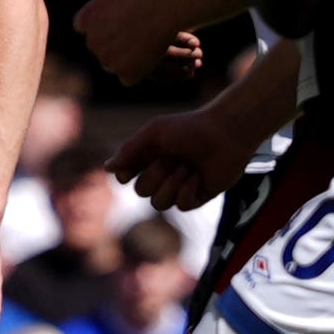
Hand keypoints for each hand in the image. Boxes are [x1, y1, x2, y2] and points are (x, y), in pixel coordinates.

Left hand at [75, 0, 201, 84]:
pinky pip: (130, 77)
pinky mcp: (127, 76)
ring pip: (114, 62)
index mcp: (86, 20)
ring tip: (142, 46)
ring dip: (124, 57)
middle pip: (100, 46)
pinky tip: (150, 60)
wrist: (163, 4)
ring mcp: (109, 62)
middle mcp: (93, 43)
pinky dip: (139, 71)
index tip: (112, 18)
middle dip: (112, 41)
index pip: (85, 25)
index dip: (99, 22)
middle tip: (131, 34)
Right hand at [109, 107, 254, 211]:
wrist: (226, 134)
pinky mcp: (196, 197)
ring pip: (159, 204)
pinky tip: (198, 177)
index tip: (132, 168)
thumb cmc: (191, 128)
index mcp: (150, 157)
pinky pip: (181, 205)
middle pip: (142, 191)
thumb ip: (131, 149)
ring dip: (172, 184)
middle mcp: (162, 174)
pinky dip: (188, 190)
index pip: (126, 176)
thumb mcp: (156, 131)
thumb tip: (107, 168)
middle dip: (156, 175)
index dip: (126, 175)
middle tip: (174, 158)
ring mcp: (179, 187)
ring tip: (189, 167)